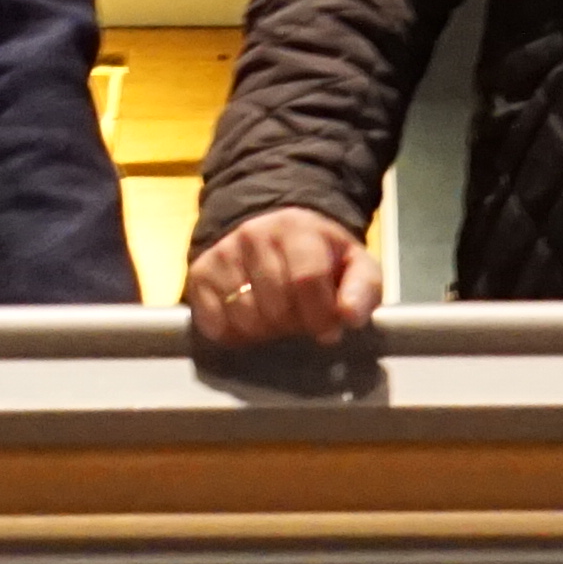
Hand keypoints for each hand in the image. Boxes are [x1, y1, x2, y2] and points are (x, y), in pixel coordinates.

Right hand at [182, 205, 386, 354]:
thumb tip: (350, 317)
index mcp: (297, 228)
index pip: (306, 279)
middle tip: (301, 319)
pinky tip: (249, 322)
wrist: (273, 229)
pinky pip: (214, 324)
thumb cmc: (319, 255)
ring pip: (245, 319)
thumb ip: (363, 289)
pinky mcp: (199, 273)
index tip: (328, 331)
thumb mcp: (354, 264)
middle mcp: (254, 234)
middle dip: (294, 325)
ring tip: (277, 319)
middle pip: (275, 307)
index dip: (320, 315)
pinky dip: (234, 335)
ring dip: (266, 333)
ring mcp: (223, 253)